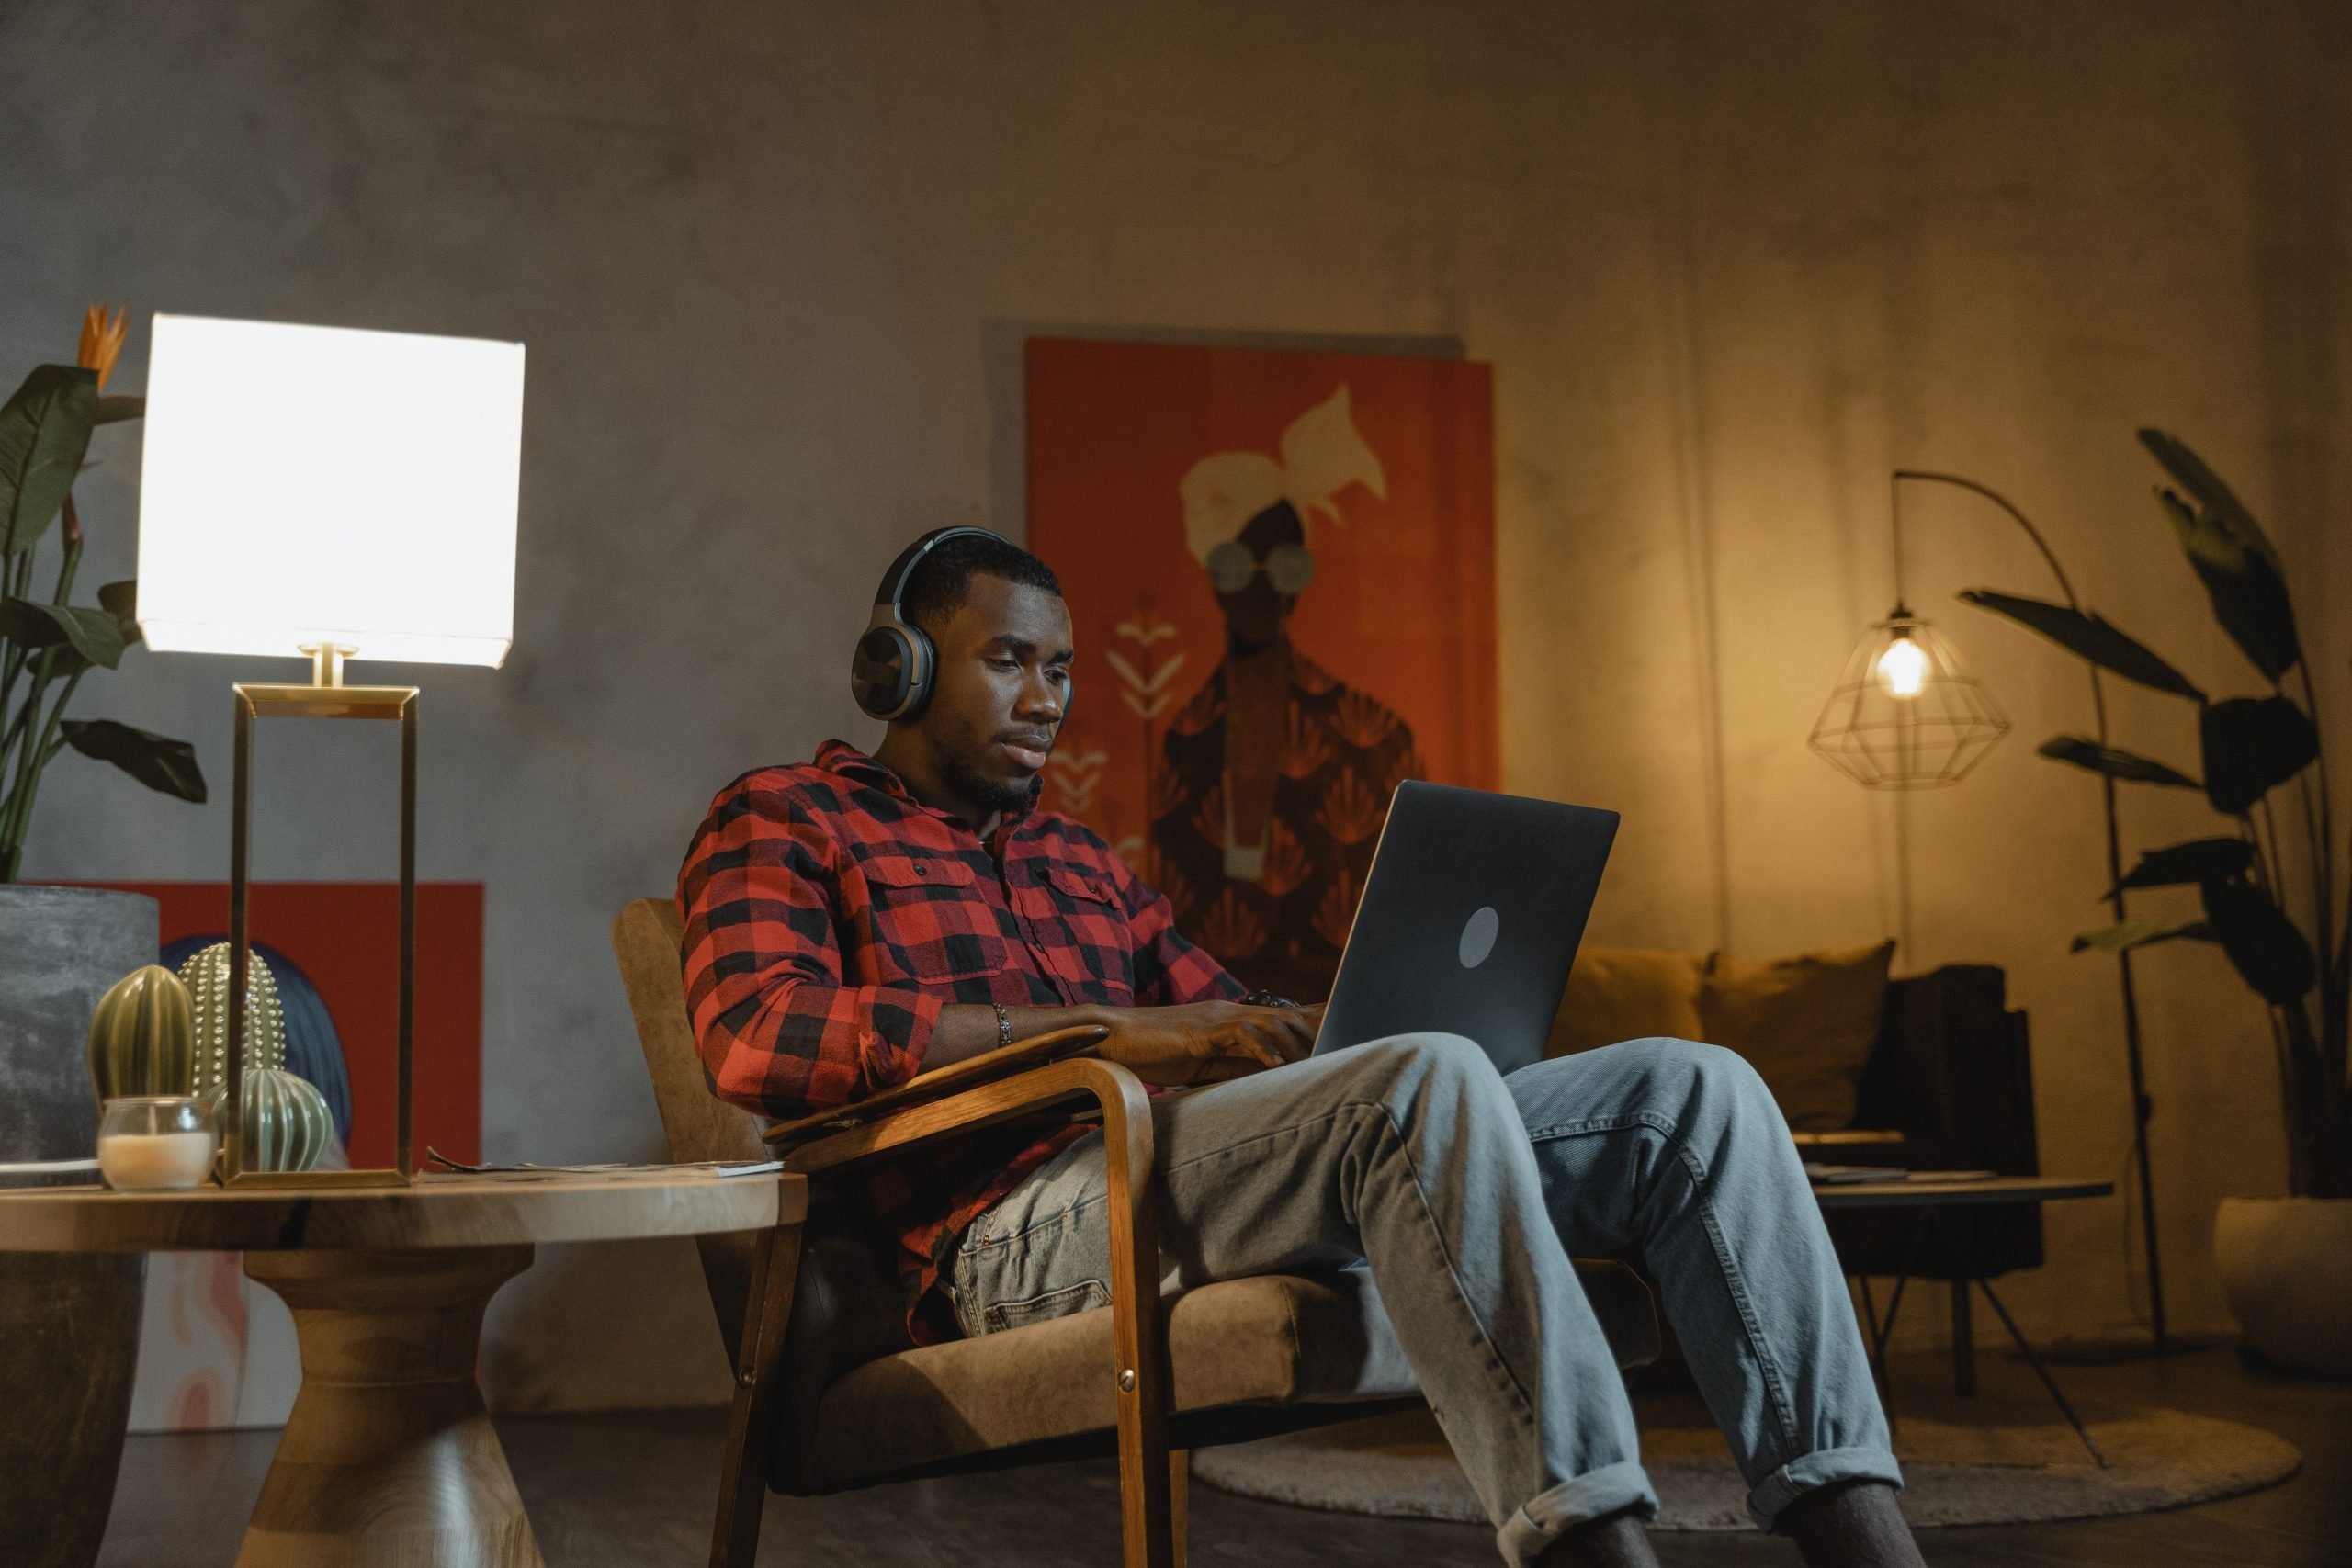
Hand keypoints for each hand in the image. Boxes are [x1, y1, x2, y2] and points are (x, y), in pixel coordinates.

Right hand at [1090, 1001, 1322, 1086]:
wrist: (1112, 1039)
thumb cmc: (1153, 1052)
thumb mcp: (1203, 1065)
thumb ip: (1235, 1067)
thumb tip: (1269, 1075)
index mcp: (1230, 1020)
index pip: (1280, 1018)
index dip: (1314, 1020)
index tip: (1345, 1025)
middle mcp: (1229, 1012)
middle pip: (1285, 1016)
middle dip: (1320, 1028)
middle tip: (1351, 1039)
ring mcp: (1217, 1017)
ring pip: (1270, 1023)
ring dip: (1297, 1043)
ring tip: (1323, 1059)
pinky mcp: (1202, 1028)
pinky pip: (1242, 1034)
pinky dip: (1264, 1050)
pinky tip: (1280, 1065)